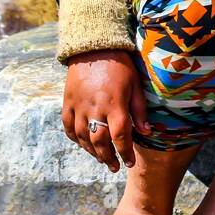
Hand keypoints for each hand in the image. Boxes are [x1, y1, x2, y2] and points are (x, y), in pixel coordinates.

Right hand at [61, 49, 150, 171]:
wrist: (93, 47)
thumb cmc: (119, 65)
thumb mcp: (135, 84)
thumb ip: (139, 110)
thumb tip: (146, 132)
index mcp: (114, 104)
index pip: (120, 137)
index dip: (125, 153)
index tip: (129, 163)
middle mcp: (95, 108)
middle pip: (99, 142)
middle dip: (108, 158)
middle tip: (114, 166)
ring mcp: (78, 106)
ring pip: (83, 137)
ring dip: (92, 152)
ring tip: (101, 158)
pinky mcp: (67, 102)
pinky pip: (68, 127)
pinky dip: (75, 139)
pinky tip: (83, 144)